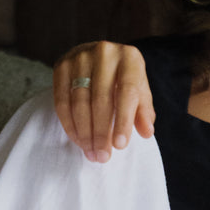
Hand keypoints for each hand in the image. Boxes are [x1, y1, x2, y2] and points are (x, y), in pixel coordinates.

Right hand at [52, 41, 154, 161]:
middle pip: (101, 99)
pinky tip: (78, 140)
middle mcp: (104, 52)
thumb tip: (147, 132)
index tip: (120, 146)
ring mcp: (80, 57)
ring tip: (91, 153)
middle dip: (101, 133)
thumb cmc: (123, 80)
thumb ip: (144, 111)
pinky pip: (62, 101)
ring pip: (79, 102)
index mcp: (129, 57)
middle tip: (102, 157)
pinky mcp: (61, 65)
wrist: (98, 58)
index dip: (123, 121)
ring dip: (84, 133)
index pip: (127, 92)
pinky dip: (70, 124)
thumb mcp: (139, 92)